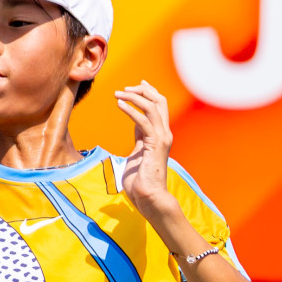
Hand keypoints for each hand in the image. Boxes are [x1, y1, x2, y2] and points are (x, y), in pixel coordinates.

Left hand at [115, 80, 177, 219]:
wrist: (149, 197)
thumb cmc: (141, 182)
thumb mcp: (137, 155)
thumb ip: (138, 142)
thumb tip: (135, 132)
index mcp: (159, 136)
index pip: (158, 107)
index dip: (149, 93)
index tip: (137, 85)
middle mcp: (164, 134)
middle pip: (159, 102)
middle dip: (143, 91)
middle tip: (125, 88)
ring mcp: (161, 138)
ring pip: (152, 107)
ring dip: (134, 97)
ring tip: (118, 94)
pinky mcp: (155, 144)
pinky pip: (144, 121)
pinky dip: (131, 110)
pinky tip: (120, 104)